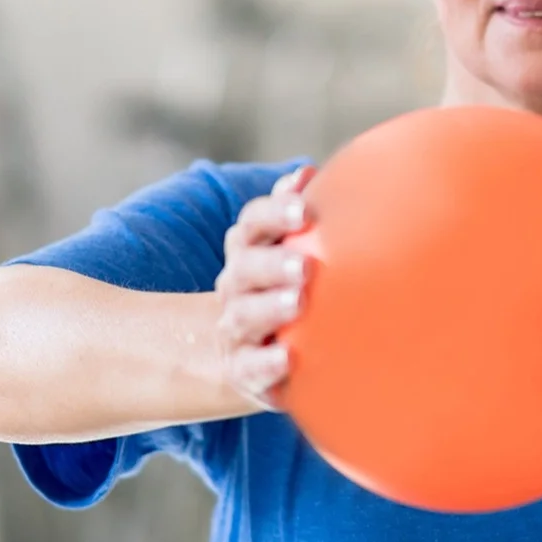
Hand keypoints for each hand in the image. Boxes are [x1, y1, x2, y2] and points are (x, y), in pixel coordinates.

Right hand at [214, 165, 314, 410]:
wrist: (251, 347)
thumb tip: (306, 172)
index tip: (304, 208)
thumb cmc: (286, 282)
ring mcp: (235, 326)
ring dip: (269, 308)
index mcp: (249, 247)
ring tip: (297, 304)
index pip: (252, 222)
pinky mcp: (242, 369)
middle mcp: (236, 283)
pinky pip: (249, 367)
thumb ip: (297, 211)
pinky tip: (288, 358)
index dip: (275, 212)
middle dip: (273, 263)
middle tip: (305, 265)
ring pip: (244, 315)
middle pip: (246, 267)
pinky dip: (266, 363)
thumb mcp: (289, 245)